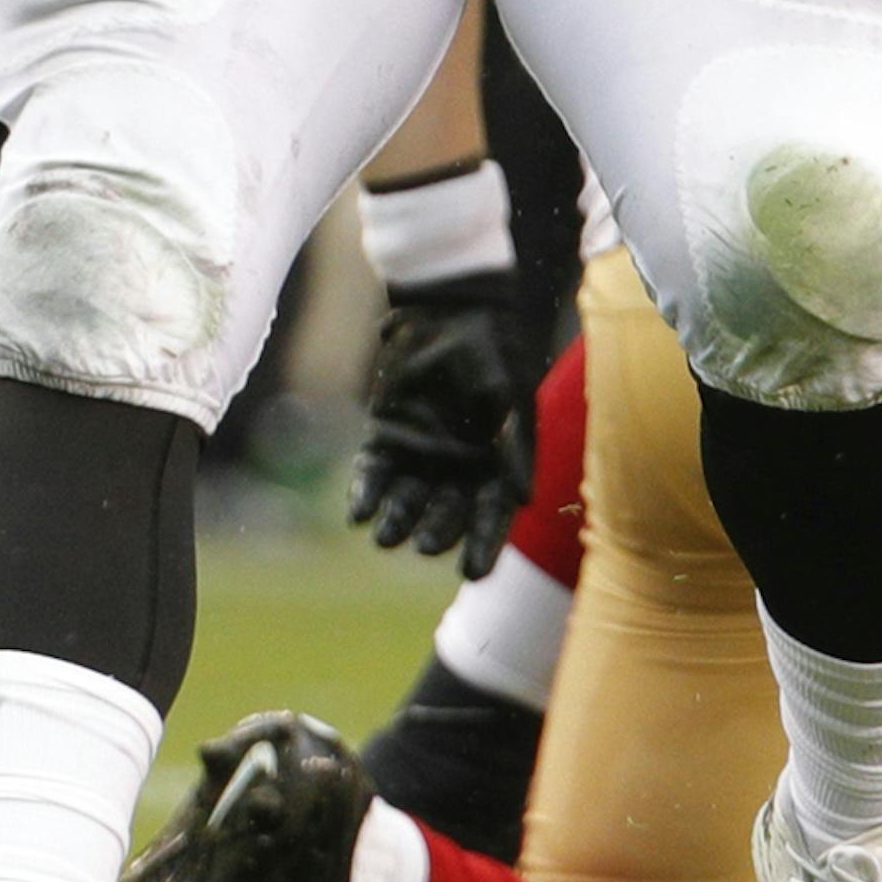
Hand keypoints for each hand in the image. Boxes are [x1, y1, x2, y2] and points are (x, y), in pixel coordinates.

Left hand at [348, 272, 535, 579]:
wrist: (451, 309)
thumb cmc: (492, 351)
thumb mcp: (509, 396)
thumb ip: (515, 445)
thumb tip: (524, 499)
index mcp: (495, 465)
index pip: (490, 515)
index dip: (483, 544)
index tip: (474, 572)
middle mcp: (458, 468)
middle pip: (446, 514)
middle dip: (436, 532)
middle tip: (425, 546)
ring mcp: (420, 454)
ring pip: (407, 501)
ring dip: (397, 521)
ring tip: (387, 537)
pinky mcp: (386, 435)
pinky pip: (375, 473)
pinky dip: (366, 493)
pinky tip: (358, 513)